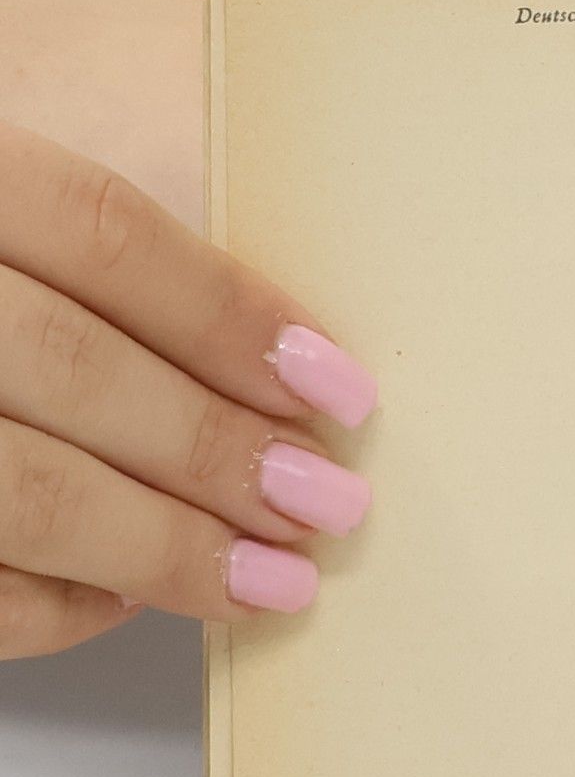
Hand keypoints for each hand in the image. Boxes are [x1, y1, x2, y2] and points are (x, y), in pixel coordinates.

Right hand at [0, 120, 375, 657]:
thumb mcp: (20, 171)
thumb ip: (105, 245)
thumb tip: (285, 352)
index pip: (100, 231)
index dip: (231, 317)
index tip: (340, 390)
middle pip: (68, 368)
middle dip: (216, 451)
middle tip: (326, 505)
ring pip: (20, 491)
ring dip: (162, 548)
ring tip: (271, 579)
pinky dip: (58, 605)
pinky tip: (131, 599)